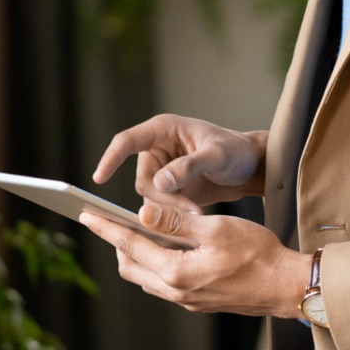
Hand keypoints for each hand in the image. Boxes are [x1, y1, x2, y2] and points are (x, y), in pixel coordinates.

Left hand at [78, 204, 313, 317]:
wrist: (286, 286)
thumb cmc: (258, 254)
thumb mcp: (216, 229)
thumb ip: (176, 222)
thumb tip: (142, 212)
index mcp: (176, 272)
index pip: (130, 246)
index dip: (106, 228)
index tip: (86, 215)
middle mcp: (176, 292)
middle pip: (131, 265)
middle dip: (117, 242)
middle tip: (109, 219)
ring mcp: (187, 300)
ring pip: (146, 276)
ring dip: (137, 254)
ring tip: (136, 229)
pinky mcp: (198, 301)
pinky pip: (164, 283)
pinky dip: (156, 263)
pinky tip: (167, 246)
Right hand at [92, 114, 265, 209]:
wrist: (250, 167)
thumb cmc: (235, 150)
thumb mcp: (217, 154)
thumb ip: (189, 166)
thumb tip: (160, 182)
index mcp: (162, 130)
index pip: (127, 141)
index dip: (111, 158)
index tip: (99, 178)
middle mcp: (157, 150)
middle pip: (142, 180)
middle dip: (163, 198)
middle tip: (190, 208)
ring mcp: (161, 172)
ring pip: (150, 198)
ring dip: (170, 210)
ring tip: (198, 212)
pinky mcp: (169, 191)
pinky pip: (161, 208)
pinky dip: (175, 216)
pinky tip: (194, 218)